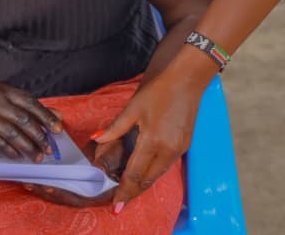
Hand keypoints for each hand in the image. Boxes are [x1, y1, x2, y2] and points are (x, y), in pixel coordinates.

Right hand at [0, 82, 63, 161]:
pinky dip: (13, 152)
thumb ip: (29, 108)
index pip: (31, 103)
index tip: (58, 130)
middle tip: (49, 148)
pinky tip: (19, 156)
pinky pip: (1, 145)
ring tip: (37, 157)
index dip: (47, 117)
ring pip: (15, 135)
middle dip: (40, 137)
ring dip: (29, 148)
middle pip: (24, 120)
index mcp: (4, 91)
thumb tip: (57, 116)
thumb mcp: (3, 102)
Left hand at [22, 131, 130, 207]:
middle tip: (31, 184)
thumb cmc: (123, 146)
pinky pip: (62, 186)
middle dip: (48, 192)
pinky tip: (33, 178)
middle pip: (69, 198)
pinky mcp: (79, 183)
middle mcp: (95, 194)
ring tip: (27, 181)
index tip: (50, 188)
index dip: (66, 195)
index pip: (84, 198)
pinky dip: (47, 183)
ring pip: (63, 194)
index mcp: (106, 190)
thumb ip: (109, 160)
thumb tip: (99, 169)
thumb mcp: (117, 149)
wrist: (124, 142)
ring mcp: (86, 189)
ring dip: (44, 189)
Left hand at [95, 63, 207, 209]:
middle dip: (133, 192)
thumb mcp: (133, 108)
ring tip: (129, 190)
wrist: (187, 80)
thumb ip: (115, 128)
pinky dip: (154, 173)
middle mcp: (168, 151)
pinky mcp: (185, 145)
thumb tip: (97, 139)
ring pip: (158, 175)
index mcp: (153, 142)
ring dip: (144, 184)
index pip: (135, 174)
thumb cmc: (159, 91)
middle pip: (148, 180)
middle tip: (120, 200)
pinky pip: (166, 166)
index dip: (124, 191)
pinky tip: (145, 172)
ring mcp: (179, 149)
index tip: (116, 205)